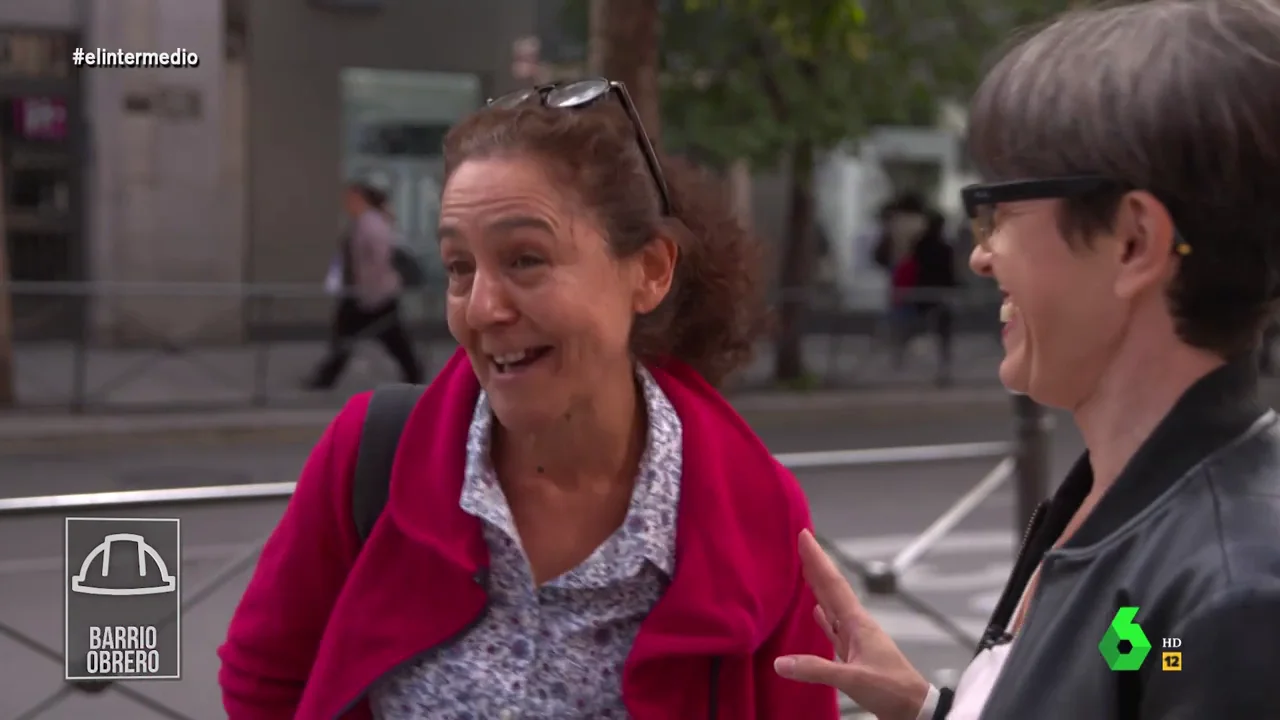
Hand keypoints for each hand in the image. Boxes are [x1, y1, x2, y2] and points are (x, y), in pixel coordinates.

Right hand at [774, 530, 931, 719]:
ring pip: (833, 605)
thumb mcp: (853, 679)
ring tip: (805, 570)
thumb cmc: (891, 689)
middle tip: (802, 543)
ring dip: (819, 587)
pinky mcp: (855, 654)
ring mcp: (857, 639)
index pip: (833, 584)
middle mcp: (857, 625)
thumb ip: (816, 669)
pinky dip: (824, 617)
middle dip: (816, 566)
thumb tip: (780, 662)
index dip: (817, 560)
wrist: (914, 708)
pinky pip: (834, 628)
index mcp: (858, 623)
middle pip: (832, 589)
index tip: (805, 536)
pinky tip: (817, 611)